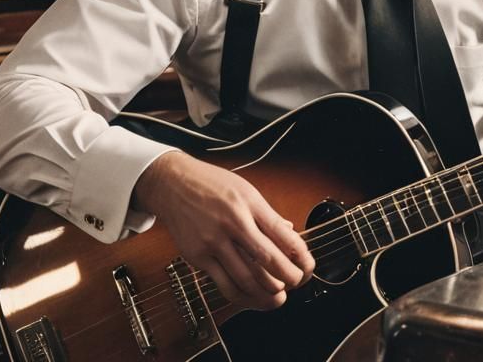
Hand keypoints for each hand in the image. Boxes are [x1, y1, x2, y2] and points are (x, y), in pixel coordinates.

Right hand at [133, 150, 314, 310]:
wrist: (174, 184)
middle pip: (267, 258)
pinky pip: (224, 285)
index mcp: (248, 202)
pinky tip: (252, 297)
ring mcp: (214, 241)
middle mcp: (232, 221)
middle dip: (288, 277)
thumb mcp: (245, 189)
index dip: (299, 253)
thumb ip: (266, 214)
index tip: (308, 265)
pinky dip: (243, 296)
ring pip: (247, 278)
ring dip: (267, 293)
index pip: (280, 232)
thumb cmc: (212, 185)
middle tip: (297, 283)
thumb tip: (288, 232)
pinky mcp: (198, 257)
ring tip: (279, 297)